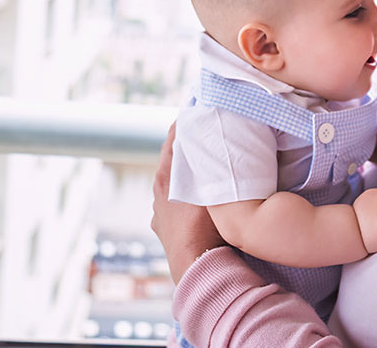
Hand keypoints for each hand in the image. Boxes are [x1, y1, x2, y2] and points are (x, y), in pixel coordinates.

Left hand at [150, 122, 224, 282]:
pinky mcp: (163, 229)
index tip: (201, 110)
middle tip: (210, 136)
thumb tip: (218, 136)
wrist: (197, 266)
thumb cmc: (206, 225)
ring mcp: (159, 211)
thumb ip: (213, 161)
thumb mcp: (213, 186)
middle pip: (174, 158)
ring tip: (207, 169)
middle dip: (190, 148)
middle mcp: (158, 190)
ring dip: (187, 174)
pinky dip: (185, 197)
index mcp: (166, 175)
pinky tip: (199, 202)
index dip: (187, 122)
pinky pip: (174, 205)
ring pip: (174, 182)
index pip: (174, 136)